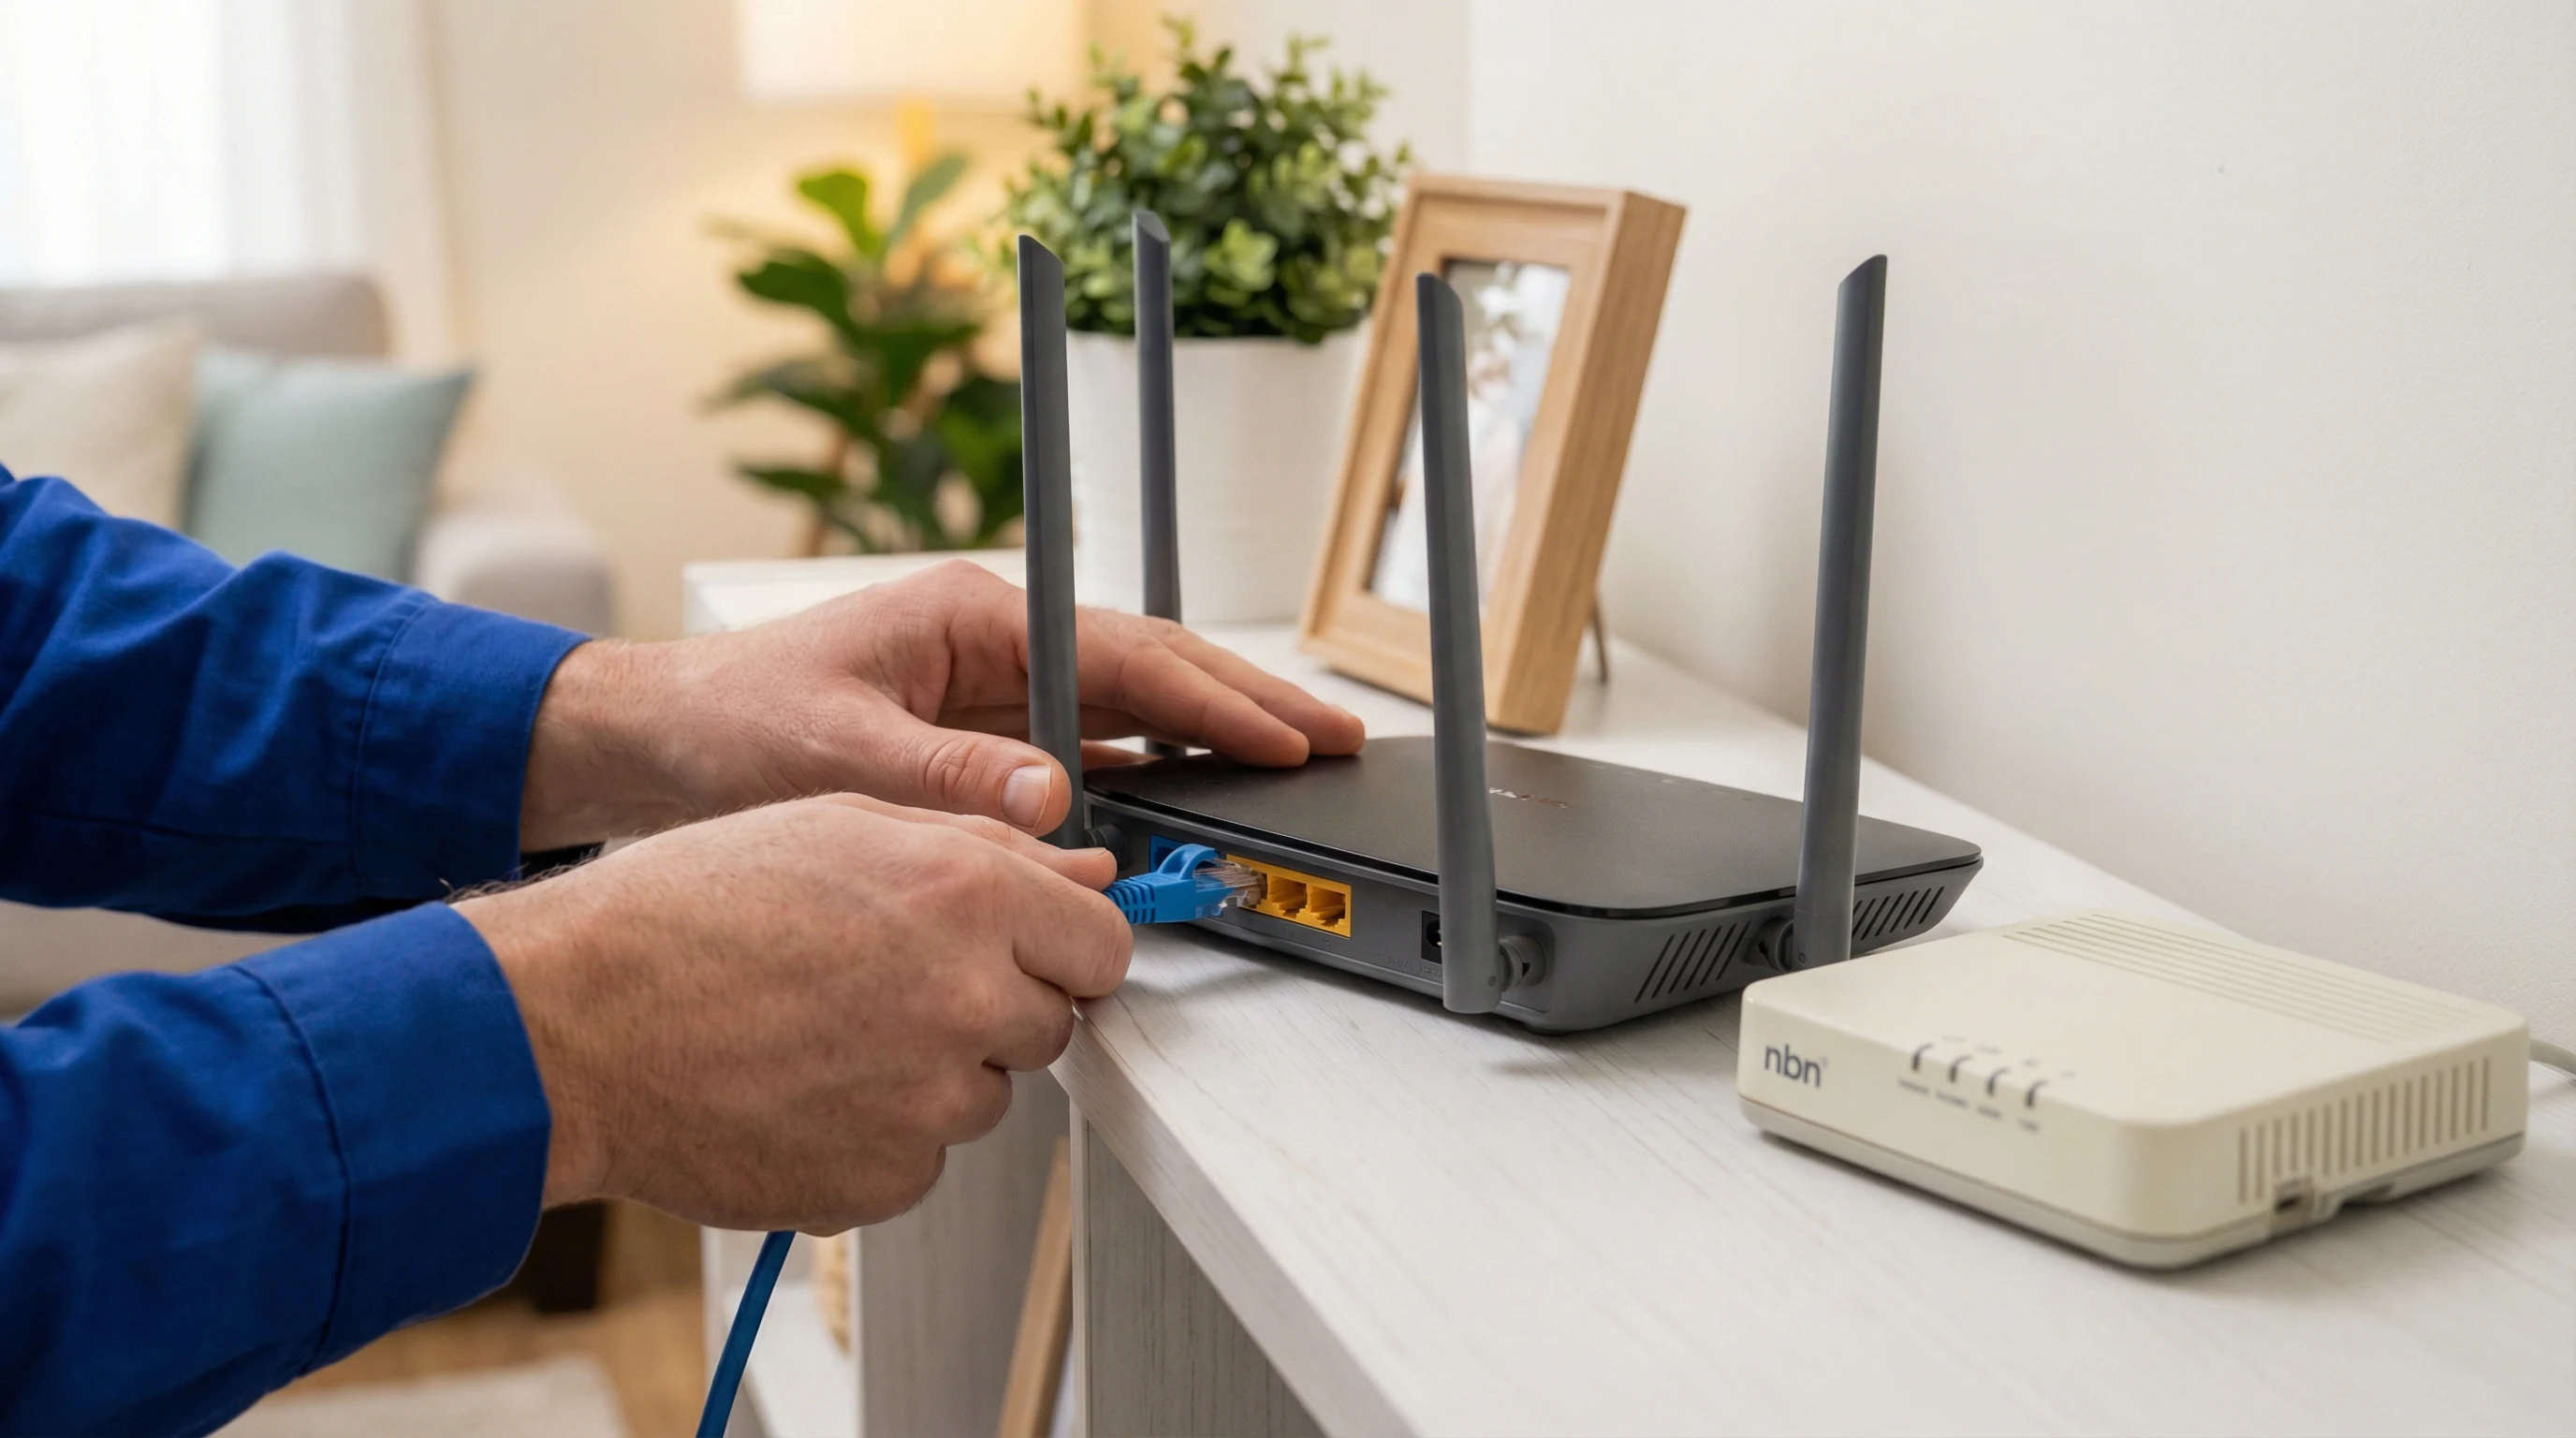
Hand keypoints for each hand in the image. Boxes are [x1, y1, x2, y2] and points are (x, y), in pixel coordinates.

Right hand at [459, 794, 1127, 1231]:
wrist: (573, 1027)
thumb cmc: (684, 915)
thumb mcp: (838, 823)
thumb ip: (983, 845)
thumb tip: (1089, 877)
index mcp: (967, 894)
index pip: (1104, 944)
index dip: (1063, 945)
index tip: (1027, 949)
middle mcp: (967, 998)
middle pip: (1051, 1022)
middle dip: (994, 1004)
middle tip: (889, 982)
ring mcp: (931, 1101)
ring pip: (986, 1092)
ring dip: (934, 1070)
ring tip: (825, 1030)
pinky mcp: (887, 1180)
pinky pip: (923, 1157)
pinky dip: (880, 1133)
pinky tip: (804, 1088)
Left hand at [519, 559, 1364, 849]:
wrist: (661, 744)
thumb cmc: (733, 722)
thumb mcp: (839, 751)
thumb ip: (948, 780)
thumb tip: (1051, 803)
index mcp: (976, 616)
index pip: (1123, 654)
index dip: (1212, 697)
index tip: (1279, 733)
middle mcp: (999, 644)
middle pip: (1152, 668)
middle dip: (1247, 702)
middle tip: (1337, 738)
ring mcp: (999, 693)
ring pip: (1134, 709)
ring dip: (1213, 736)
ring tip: (1298, 761)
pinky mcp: (986, 741)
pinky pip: (1093, 752)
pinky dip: (1153, 772)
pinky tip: (1199, 795)